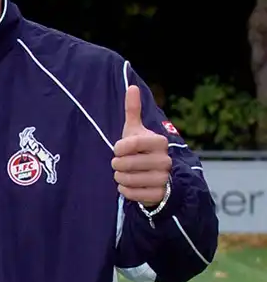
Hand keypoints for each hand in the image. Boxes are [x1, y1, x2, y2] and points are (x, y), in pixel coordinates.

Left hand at [112, 85, 171, 207]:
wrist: (155, 176)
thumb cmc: (140, 150)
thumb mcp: (135, 130)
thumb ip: (133, 110)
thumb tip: (132, 86)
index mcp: (159, 142)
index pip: (131, 143)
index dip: (119, 147)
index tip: (118, 148)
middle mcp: (165, 160)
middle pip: (126, 163)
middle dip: (117, 164)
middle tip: (120, 163)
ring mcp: (164, 179)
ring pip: (127, 179)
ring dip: (120, 177)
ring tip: (124, 174)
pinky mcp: (159, 195)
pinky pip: (131, 194)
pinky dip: (124, 190)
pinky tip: (128, 185)